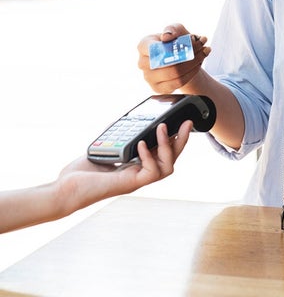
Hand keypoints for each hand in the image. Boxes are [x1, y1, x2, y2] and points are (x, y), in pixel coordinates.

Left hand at [58, 120, 192, 213]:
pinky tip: (142, 144)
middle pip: (172, 159)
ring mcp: (136, 180)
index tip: (180, 121)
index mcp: (136, 165)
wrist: (65, 189)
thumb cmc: (81, 172)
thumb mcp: (104, 147)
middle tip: (188, 122)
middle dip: (182, 140)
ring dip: (169, 146)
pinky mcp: (129, 184)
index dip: (173, 138)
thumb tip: (131, 122)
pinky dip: (149, 156)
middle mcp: (140, 173)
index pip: (162, 152)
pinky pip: (151, 172)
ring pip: (167, 167)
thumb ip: (120, 138)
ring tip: (162, 128)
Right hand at [137, 23, 210, 93]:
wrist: (179, 59)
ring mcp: (149, 77)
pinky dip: (191, 72)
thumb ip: (172, 29)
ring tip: (204, 53)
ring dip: (193, 62)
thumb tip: (166, 37)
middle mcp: (143, 63)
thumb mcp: (176, 30)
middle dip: (189, 53)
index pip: (153, 47)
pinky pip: (178, 82)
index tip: (188, 40)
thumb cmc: (175, 43)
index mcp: (144, 46)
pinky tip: (198, 64)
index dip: (171, 46)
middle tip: (203, 46)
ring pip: (175, 72)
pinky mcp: (158, 88)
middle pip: (167, 61)